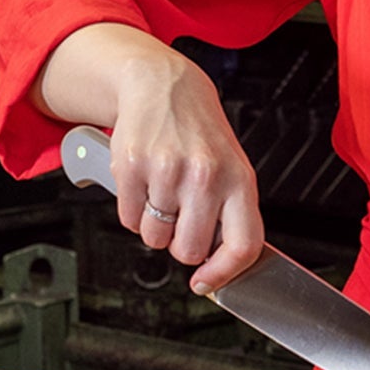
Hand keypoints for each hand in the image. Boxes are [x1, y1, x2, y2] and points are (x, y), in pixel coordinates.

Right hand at [44, 26, 267, 291]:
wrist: (163, 85)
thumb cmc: (199, 133)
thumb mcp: (230, 167)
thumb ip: (229, 213)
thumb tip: (220, 264)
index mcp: (238, 180)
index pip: (243, 245)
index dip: (224, 274)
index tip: (206, 283)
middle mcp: (205, 175)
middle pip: (188, 249)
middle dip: (180, 244)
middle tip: (180, 220)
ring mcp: (167, 170)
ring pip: (154, 238)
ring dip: (153, 226)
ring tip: (162, 194)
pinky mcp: (131, 166)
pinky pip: (127, 218)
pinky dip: (131, 210)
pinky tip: (144, 184)